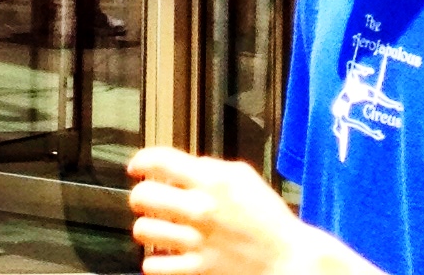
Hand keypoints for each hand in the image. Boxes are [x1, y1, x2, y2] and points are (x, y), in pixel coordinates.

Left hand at [129, 149, 361, 274]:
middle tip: (143, 198)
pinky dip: (154, 261)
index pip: (160, 161)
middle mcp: (200, 209)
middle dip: (139, 195)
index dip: (141, 161)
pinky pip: (158, 266)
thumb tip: (187, 166)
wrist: (287, 258)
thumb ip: (211, 167)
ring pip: (144, 231)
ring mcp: (197, 241)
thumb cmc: (268, 216)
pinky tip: (161, 255)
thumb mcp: (242, 176)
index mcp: (211, 181)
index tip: (136, 166)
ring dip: (144, 227)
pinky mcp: (199, 269)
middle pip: (144, 196)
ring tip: (152, 226)